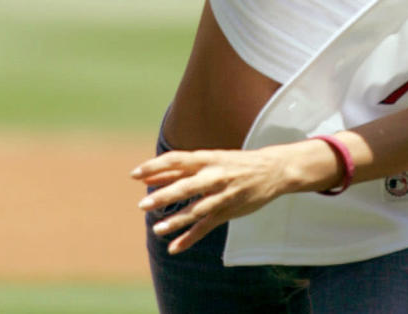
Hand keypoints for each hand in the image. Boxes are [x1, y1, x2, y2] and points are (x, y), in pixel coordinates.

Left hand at [131, 143, 323, 253]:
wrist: (272, 170)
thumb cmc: (233, 163)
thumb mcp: (208, 160)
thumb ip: (179, 170)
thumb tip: (149, 177)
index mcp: (207, 158)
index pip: (177, 160)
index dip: (155, 166)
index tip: (135, 174)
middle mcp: (214, 175)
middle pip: (186, 185)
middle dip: (164, 195)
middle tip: (142, 205)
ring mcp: (221, 195)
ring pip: (196, 209)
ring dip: (176, 221)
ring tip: (157, 229)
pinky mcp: (228, 211)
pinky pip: (206, 227)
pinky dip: (190, 238)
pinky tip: (174, 248)